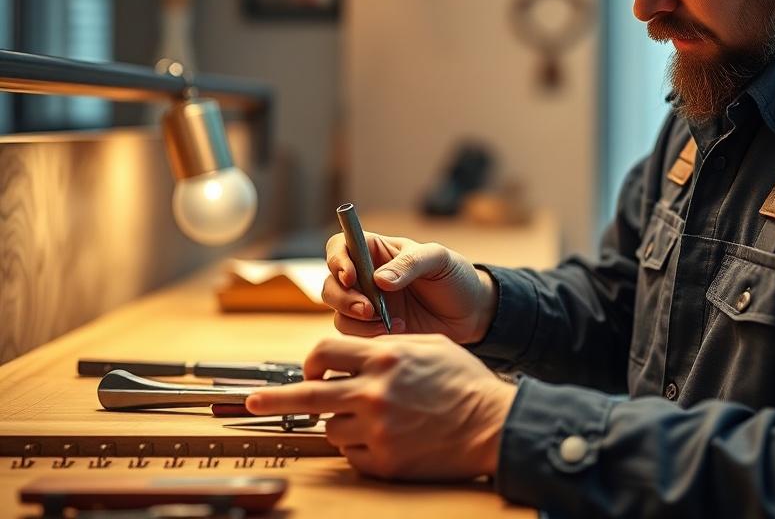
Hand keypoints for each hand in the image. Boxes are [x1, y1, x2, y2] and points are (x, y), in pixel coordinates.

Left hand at [245, 334, 517, 479]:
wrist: (491, 425)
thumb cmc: (464, 382)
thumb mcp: (427, 345)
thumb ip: (385, 347)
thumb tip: (354, 352)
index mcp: (384, 357)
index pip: (325, 350)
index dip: (312, 359)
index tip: (307, 368)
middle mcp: (373, 392)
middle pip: (308, 393)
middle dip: (274, 397)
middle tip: (250, 403)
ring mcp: (376, 429)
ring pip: (330, 427)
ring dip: (340, 422)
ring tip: (372, 418)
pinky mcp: (383, 461)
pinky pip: (351, 455)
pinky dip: (359, 447)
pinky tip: (385, 439)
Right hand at [323, 232, 497, 344]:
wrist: (471, 313)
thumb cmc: (454, 276)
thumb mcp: (438, 259)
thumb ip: (409, 264)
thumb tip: (379, 280)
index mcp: (376, 251)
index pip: (340, 246)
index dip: (337, 259)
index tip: (350, 276)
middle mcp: (365, 277)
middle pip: (331, 284)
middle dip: (343, 298)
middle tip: (368, 309)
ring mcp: (368, 304)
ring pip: (338, 312)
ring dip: (355, 321)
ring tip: (389, 322)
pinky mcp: (374, 330)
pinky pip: (354, 335)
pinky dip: (369, 335)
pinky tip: (397, 330)